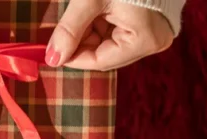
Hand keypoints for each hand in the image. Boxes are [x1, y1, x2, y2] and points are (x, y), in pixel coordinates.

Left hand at [45, 0, 172, 70]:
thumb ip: (70, 29)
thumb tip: (53, 59)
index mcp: (144, 40)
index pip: (100, 61)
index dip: (73, 57)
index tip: (52, 51)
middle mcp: (153, 42)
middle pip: (105, 54)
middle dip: (82, 42)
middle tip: (64, 28)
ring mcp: (154, 33)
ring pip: (110, 44)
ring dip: (91, 32)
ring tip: (85, 9)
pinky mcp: (150, 24)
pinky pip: (120, 33)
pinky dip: (102, 24)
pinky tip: (96, 9)